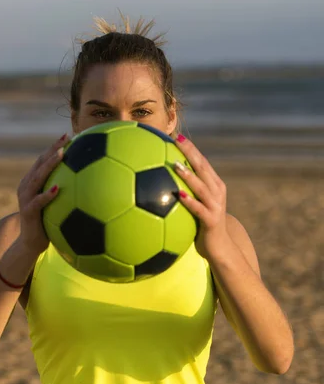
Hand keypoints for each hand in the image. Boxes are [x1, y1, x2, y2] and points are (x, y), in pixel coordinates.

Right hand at [17, 133, 69, 255]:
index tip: (69, 135)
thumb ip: (66, 193)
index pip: (44, 159)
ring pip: (37, 177)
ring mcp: (26, 198)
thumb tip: (90, 186)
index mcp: (33, 182)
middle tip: (66, 137)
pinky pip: (38, 201)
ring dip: (49, 164)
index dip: (55, 146)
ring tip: (62, 154)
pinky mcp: (28, 211)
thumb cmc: (47, 224)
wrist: (31, 244)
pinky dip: (47, 194)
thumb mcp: (57, 206)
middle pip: (40, 162)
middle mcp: (27, 186)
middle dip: (53, 148)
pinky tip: (58, 188)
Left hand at [173, 135, 230, 259]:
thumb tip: (163, 182)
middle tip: (177, 139)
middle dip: (190, 152)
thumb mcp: (196, 206)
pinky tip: (177, 195)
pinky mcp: (212, 220)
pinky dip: (189, 201)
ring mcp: (215, 205)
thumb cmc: (203, 226)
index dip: (190, 148)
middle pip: (203, 167)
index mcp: (213, 185)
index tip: (176, 136)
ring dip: (188, 175)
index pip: (201, 162)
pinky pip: (199, 209)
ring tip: (174, 165)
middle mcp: (217, 191)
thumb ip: (186, 192)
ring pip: (201, 186)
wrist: (220, 248)